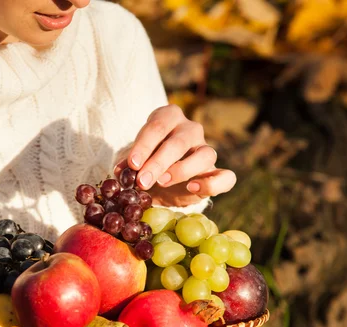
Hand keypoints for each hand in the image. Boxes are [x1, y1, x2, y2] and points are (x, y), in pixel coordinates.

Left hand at [115, 105, 235, 207]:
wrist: (160, 182)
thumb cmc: (145, 162)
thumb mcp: (133, 161)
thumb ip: (127, 165)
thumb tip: (121, 171)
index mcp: (168, 117)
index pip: (157, 126)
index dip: (144, 146)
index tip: (132, 164)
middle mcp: (190, 129)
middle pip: (178, 142)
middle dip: (158, 163)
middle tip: (142, 181)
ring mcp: (206, 149)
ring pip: (205, 154)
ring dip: (182, 170)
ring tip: (162, 182)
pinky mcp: (216, 172)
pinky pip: (226, 177)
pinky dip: (212, 183)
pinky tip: (192, 188)